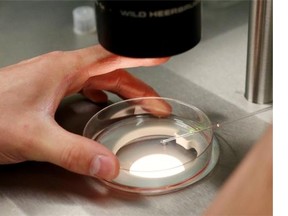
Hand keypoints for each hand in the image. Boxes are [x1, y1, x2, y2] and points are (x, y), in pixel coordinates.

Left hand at [0, 45, 168, 179]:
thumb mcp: (34, 137)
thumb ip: (74, 152)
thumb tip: (108, 164)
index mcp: (64, 69)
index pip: (111, 57)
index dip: (138, 56)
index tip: (159, 55)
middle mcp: (60, 70)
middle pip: (110, 71)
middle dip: (137, 86)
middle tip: (155, 103)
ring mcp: (52, 78)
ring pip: (96, 79)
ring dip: (119, 90)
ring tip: (135, 104)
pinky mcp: (45, 89)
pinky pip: (81, 86)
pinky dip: (98, 94)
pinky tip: (98, 104)